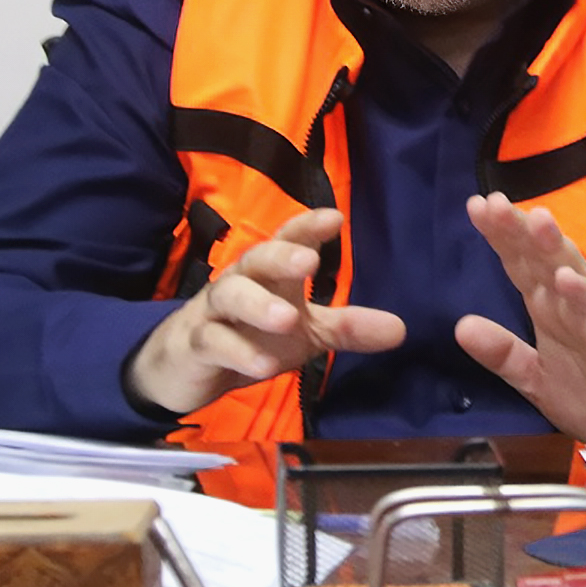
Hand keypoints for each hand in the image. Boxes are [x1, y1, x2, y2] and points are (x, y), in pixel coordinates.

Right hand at [127, 207, 404, 414]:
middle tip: (308, 261)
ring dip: (258, 305)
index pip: (286, 240)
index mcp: (268, 274)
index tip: (335, 218)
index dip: (306, 227)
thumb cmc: (249, 336)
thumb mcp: (303, 334)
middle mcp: (240, 283)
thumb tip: (401, 329)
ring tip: (288, 317)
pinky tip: (262, 365)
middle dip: (281, 256)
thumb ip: (346, 328)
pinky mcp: (195, 346)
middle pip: (256, 259)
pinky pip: (213, 342)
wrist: (184, 367)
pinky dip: (238, 351)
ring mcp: (214, 313)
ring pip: (229, 296)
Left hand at [455, 192, 585, 461]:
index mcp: (550, 309)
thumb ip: (503, 354)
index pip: (521, 264)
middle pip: (543, 259)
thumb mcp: (536, 380)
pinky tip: (567, 280)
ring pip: (576, 274)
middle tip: (494, 203)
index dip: (500, 237)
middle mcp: (572, 304)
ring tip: (535, 221)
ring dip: (555, 249)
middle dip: (519, 231)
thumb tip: (460, 326)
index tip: (475, 206)